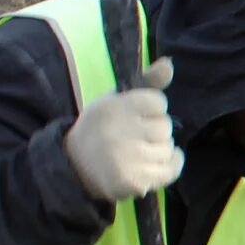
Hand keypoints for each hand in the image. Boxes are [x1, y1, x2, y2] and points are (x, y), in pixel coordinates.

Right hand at [65, 57, 180, 200]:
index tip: (136, 118)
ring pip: (168, 149)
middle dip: (155, 132)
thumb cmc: (101, 128)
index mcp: (114, 107)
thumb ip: (147, 81)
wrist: (74, 166)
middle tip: (133, 139)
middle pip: (165, 127)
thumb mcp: (116, 99)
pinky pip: (171, 170)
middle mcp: (119, 131)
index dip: (152, 111)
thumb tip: (169, 63)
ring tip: (136, 155)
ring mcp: (127, 158)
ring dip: (159, 152)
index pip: (158, 102)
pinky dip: (169, 168)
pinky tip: (153, 166)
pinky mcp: (133, 181)